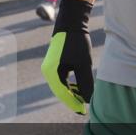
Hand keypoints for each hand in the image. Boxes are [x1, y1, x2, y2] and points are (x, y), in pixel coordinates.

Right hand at [40, 0, 93, 114]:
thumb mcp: (84, 63)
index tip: (83, 112)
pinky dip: (70, 84)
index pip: (62, 94)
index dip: (73, 104)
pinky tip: (80, 87)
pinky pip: (62, 79)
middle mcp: (48, 71)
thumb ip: (85, 82)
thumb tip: (88, 98)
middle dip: (72, 99)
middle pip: (60, 91)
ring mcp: (50, 67)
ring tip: (84, 98)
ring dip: (72, 92)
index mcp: (52, 72)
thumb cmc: (77, 42)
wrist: (71, 22)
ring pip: (61, 85)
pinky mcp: (55, 63)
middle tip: (84, 109)